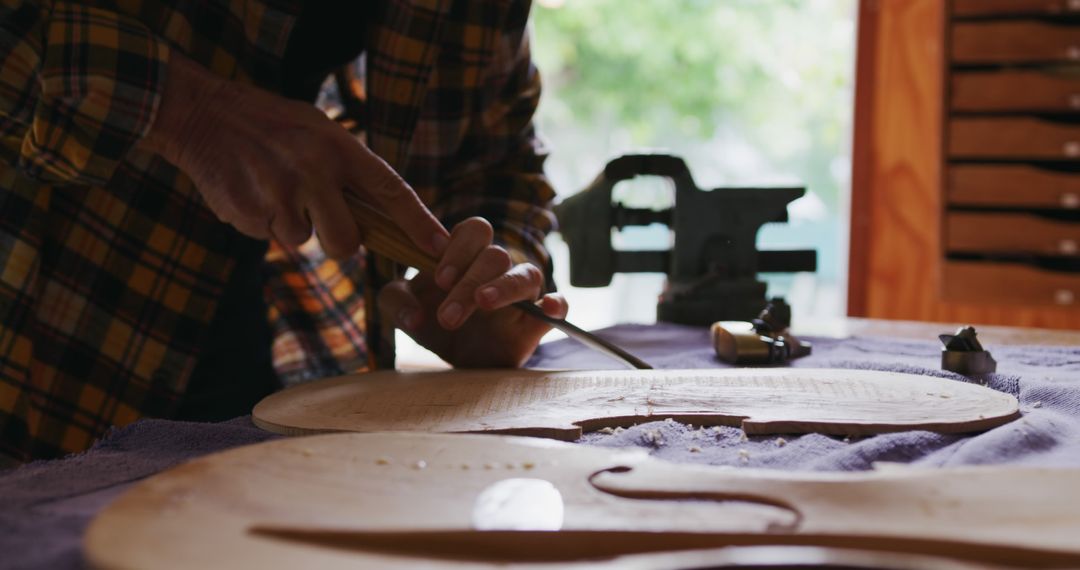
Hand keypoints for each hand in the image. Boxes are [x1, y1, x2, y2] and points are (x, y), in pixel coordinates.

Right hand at [138, 53, 447, 257]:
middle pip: (346, 242)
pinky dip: (263, 221)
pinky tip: (252, 190)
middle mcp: (313, 172)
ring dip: (292, 225)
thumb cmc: (274, 126)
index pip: (391, 191)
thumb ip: (350, 171)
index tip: (441, 248)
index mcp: (338, 148)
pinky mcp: (248, 213)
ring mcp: (279, 195)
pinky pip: (268, 236)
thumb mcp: (320, 131)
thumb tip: (385, 220)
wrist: (204, 114)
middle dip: (340, 243)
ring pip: (303, 241)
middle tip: (322, 219)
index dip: (419, 223)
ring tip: (274, 188)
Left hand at [378, 218, 567, 367]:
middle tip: (448, 316)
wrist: (457, 360)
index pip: (474, 231)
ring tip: (484, 302)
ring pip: (527, 273)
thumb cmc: (434, 323)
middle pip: (495, 255)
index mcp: (467, 255)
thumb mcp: (405, 311)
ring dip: (505, 287)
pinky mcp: (537, 321)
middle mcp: (498, 268)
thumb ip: (397, 303)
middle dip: (469, 282)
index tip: (440, 280)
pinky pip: (558, 304)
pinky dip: (557, 303)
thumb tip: (414, 316)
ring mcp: (521, 292)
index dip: (458, 249)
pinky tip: (549, 309)